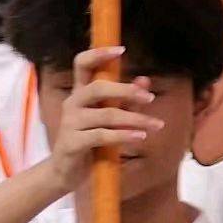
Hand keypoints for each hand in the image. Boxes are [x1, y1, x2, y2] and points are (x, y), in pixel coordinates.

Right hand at [48, 50, 164, 187]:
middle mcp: (72, 103)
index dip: (98, 54)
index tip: (121, 50)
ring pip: (106, 115)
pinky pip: (102, 135)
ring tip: (157, 125)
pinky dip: (124, 135)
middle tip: (150, 98)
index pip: (82, 64)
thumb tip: (145, 80)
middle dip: (126, 91)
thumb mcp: (108, 118)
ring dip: (135, 119)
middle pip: (98, 87)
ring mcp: (70, 123)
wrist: (66, 173)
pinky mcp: (72, 143)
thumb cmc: (89, 141)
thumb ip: (124, 99)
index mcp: (79, 93)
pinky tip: (140, 137)